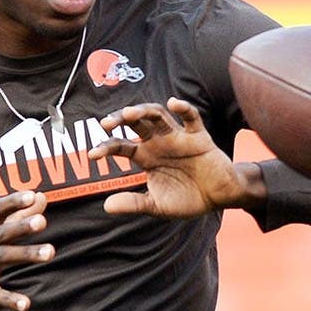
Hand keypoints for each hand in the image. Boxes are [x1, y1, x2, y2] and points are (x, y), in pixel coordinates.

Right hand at [0, 191, 52, 310]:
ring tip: (50, 252)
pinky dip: (9, 300)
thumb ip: (17, 215)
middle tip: (42, 222)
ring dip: (26, 254)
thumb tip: (42, 196)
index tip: (32, 195)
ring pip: (2, 258)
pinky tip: (26, 305)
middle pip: (2, 233)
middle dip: (21, 226)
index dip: (13, 202)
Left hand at [88, 97, 263, 218]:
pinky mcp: (198, 137)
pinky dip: (184, 108)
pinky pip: (191, 118)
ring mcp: (178, 137)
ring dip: (143, 111)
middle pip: (135, 122)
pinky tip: (174, 104)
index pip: (121, 146)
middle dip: (119, 119)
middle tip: (105, 123)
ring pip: (158, 115)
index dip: (106, 147)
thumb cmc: (187, 198)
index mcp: (145, 156)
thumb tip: (106, 206)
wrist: (219, 198)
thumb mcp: (157, 205)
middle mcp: (158, 142)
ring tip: (128, 113)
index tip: (92, 155)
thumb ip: (134, 204)